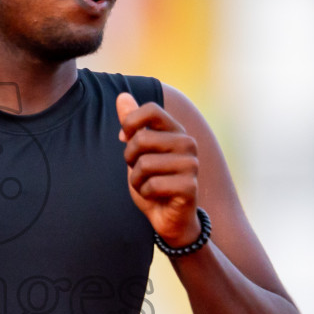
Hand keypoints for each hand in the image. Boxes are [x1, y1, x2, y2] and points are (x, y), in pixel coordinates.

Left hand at [117, 92, 200, 246]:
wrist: (169, 217)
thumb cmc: (153, 182)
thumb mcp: (137, 151)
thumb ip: (132, 124)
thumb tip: (122, 95)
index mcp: (175, 131)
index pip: (150, 109)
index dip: (130, 123)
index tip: (125, 138)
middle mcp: (187, 143)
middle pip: (141, 139)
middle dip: (130, 159)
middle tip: (140, 171)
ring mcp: (191, 165)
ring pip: (144, 164)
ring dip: (137, 180)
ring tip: (149, 186)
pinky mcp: (190, 187)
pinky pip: (152, 185)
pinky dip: (146, 194)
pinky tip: (157, 197)